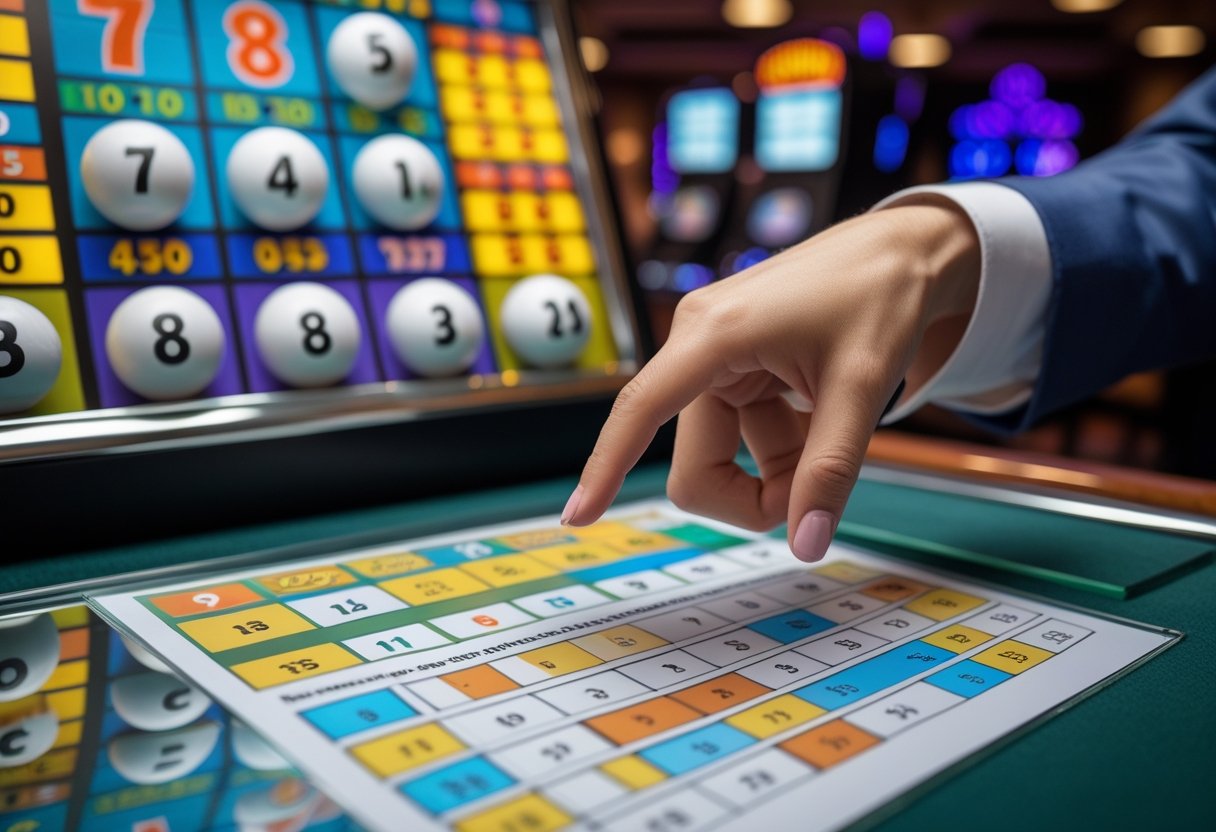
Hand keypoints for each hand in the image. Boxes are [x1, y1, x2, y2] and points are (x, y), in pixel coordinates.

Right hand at [561, 198, 980, 560]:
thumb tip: (804, 546)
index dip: (606, 468)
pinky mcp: (732, 366)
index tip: (578, 518)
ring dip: (776, 469)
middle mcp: (698, 342)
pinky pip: (741, 435)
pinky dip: (781, 447)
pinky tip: (820, 416)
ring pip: (721, 455)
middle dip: (754, 494)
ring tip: (831, 436)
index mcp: (712, 335)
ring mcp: (713, 356)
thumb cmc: (882, 298)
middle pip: (696, 463)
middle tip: (817, 490)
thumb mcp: (863, 388)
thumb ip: (830, 471)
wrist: (907, 251)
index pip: (639, 410)